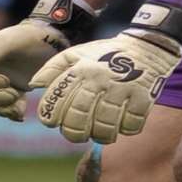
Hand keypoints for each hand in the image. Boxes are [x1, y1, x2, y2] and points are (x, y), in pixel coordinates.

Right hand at [0, 22, 72, 121]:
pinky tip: (21, 113)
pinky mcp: (15, 91)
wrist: (53, 41)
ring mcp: (0, 84)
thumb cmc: (28, 37)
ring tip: (19, 108)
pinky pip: (7, 108)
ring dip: (3, 109)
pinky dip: (12, 113)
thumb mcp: (8, 42)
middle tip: (14, 93)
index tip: (4, 80)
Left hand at [29, 1, 181, 142]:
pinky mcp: (144, 97)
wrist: (147, 45)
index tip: (52, 122)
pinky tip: (122, 125)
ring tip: (100, 134)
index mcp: (81, 70)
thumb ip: (53, 68)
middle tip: (76, 134)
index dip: (50, 117)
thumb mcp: (78, 53)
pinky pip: (131, 125)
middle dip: (73, 133)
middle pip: (79, 118)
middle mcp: (99, 80)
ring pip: (104, 126)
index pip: (57, 100)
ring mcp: (122, 89)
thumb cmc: (106, 54)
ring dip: (100, 136)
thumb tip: (34, 85)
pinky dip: (126, 130)